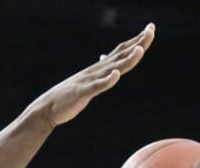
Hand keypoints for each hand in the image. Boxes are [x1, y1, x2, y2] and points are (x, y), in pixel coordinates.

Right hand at [31, 24, 154, 127]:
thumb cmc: (68, 95)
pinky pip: (96, 86)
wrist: (48, 107)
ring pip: (112, 68)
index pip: (122, 50)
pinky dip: (106, 81)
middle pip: (121, 55)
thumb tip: (106, 56)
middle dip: (138, 43)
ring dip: (127, 59)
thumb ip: (100, 69)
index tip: (150, 29)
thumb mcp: (88, 79)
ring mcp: (90, 80)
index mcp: (100, 68)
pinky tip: (115, 75)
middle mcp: (97, 70)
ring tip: (140, 50)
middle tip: (151, 30)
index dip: (136, 40)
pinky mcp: (82, 93)